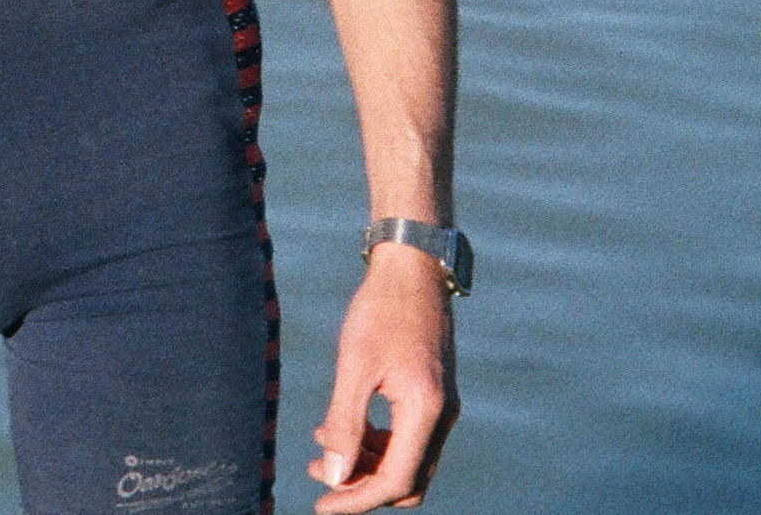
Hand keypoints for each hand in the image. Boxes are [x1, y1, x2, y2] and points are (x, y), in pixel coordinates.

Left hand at [309, 247, 458, 508]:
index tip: (322, 508)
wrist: (411, 270)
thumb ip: (345, 422)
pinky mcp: (432, 396)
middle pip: (406, 479)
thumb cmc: (380, 311)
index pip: (396, 480)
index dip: (358, 499)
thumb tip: (334, 475)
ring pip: (406, 460)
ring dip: (365, 463)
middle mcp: (441, 417)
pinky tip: (338, 428)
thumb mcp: (354, 365)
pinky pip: (406, 438)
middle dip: (362, 486)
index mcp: (426, 412)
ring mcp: (440, 408)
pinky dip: (374, 442)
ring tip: (321, 452)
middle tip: (318, 478)